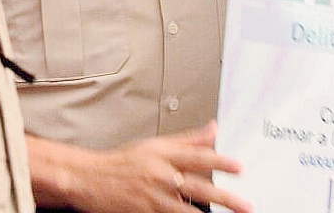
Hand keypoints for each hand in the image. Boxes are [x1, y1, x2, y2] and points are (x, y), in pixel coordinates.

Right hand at [29, 121, 252, 212]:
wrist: (88, 178)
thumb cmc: (121, 162)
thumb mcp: (154, 144)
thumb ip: (186, 140)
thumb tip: (213, 128)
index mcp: (163, 154)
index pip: (197, 157)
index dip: (220, 162)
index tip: (239, 167)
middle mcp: (160, 174)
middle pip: (198, 186)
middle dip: (225, 197)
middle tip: (245, 205)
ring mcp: (152, 197)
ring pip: (186, 209)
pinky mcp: (145, 212)